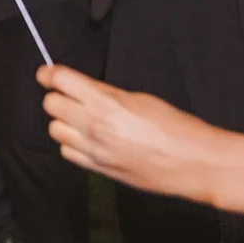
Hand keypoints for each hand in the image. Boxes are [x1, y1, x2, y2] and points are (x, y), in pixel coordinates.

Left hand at [38, 64, 219, 205]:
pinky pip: (68, 153)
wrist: (196, 163)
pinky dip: (72, 145)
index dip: (50, 74)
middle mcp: (93, 125)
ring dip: (63, 122)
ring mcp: (93, 149)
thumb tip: (85, 90)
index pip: (60, 80)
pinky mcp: (98, 169)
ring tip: (80, 120)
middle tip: (69, 96)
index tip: (48, 73)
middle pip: (50, 105)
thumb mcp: (141, 98)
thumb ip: (107, 94)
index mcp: (105, 102)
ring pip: (54, 130)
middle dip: (57, 97)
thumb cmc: (176, 127)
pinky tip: (87, 141)